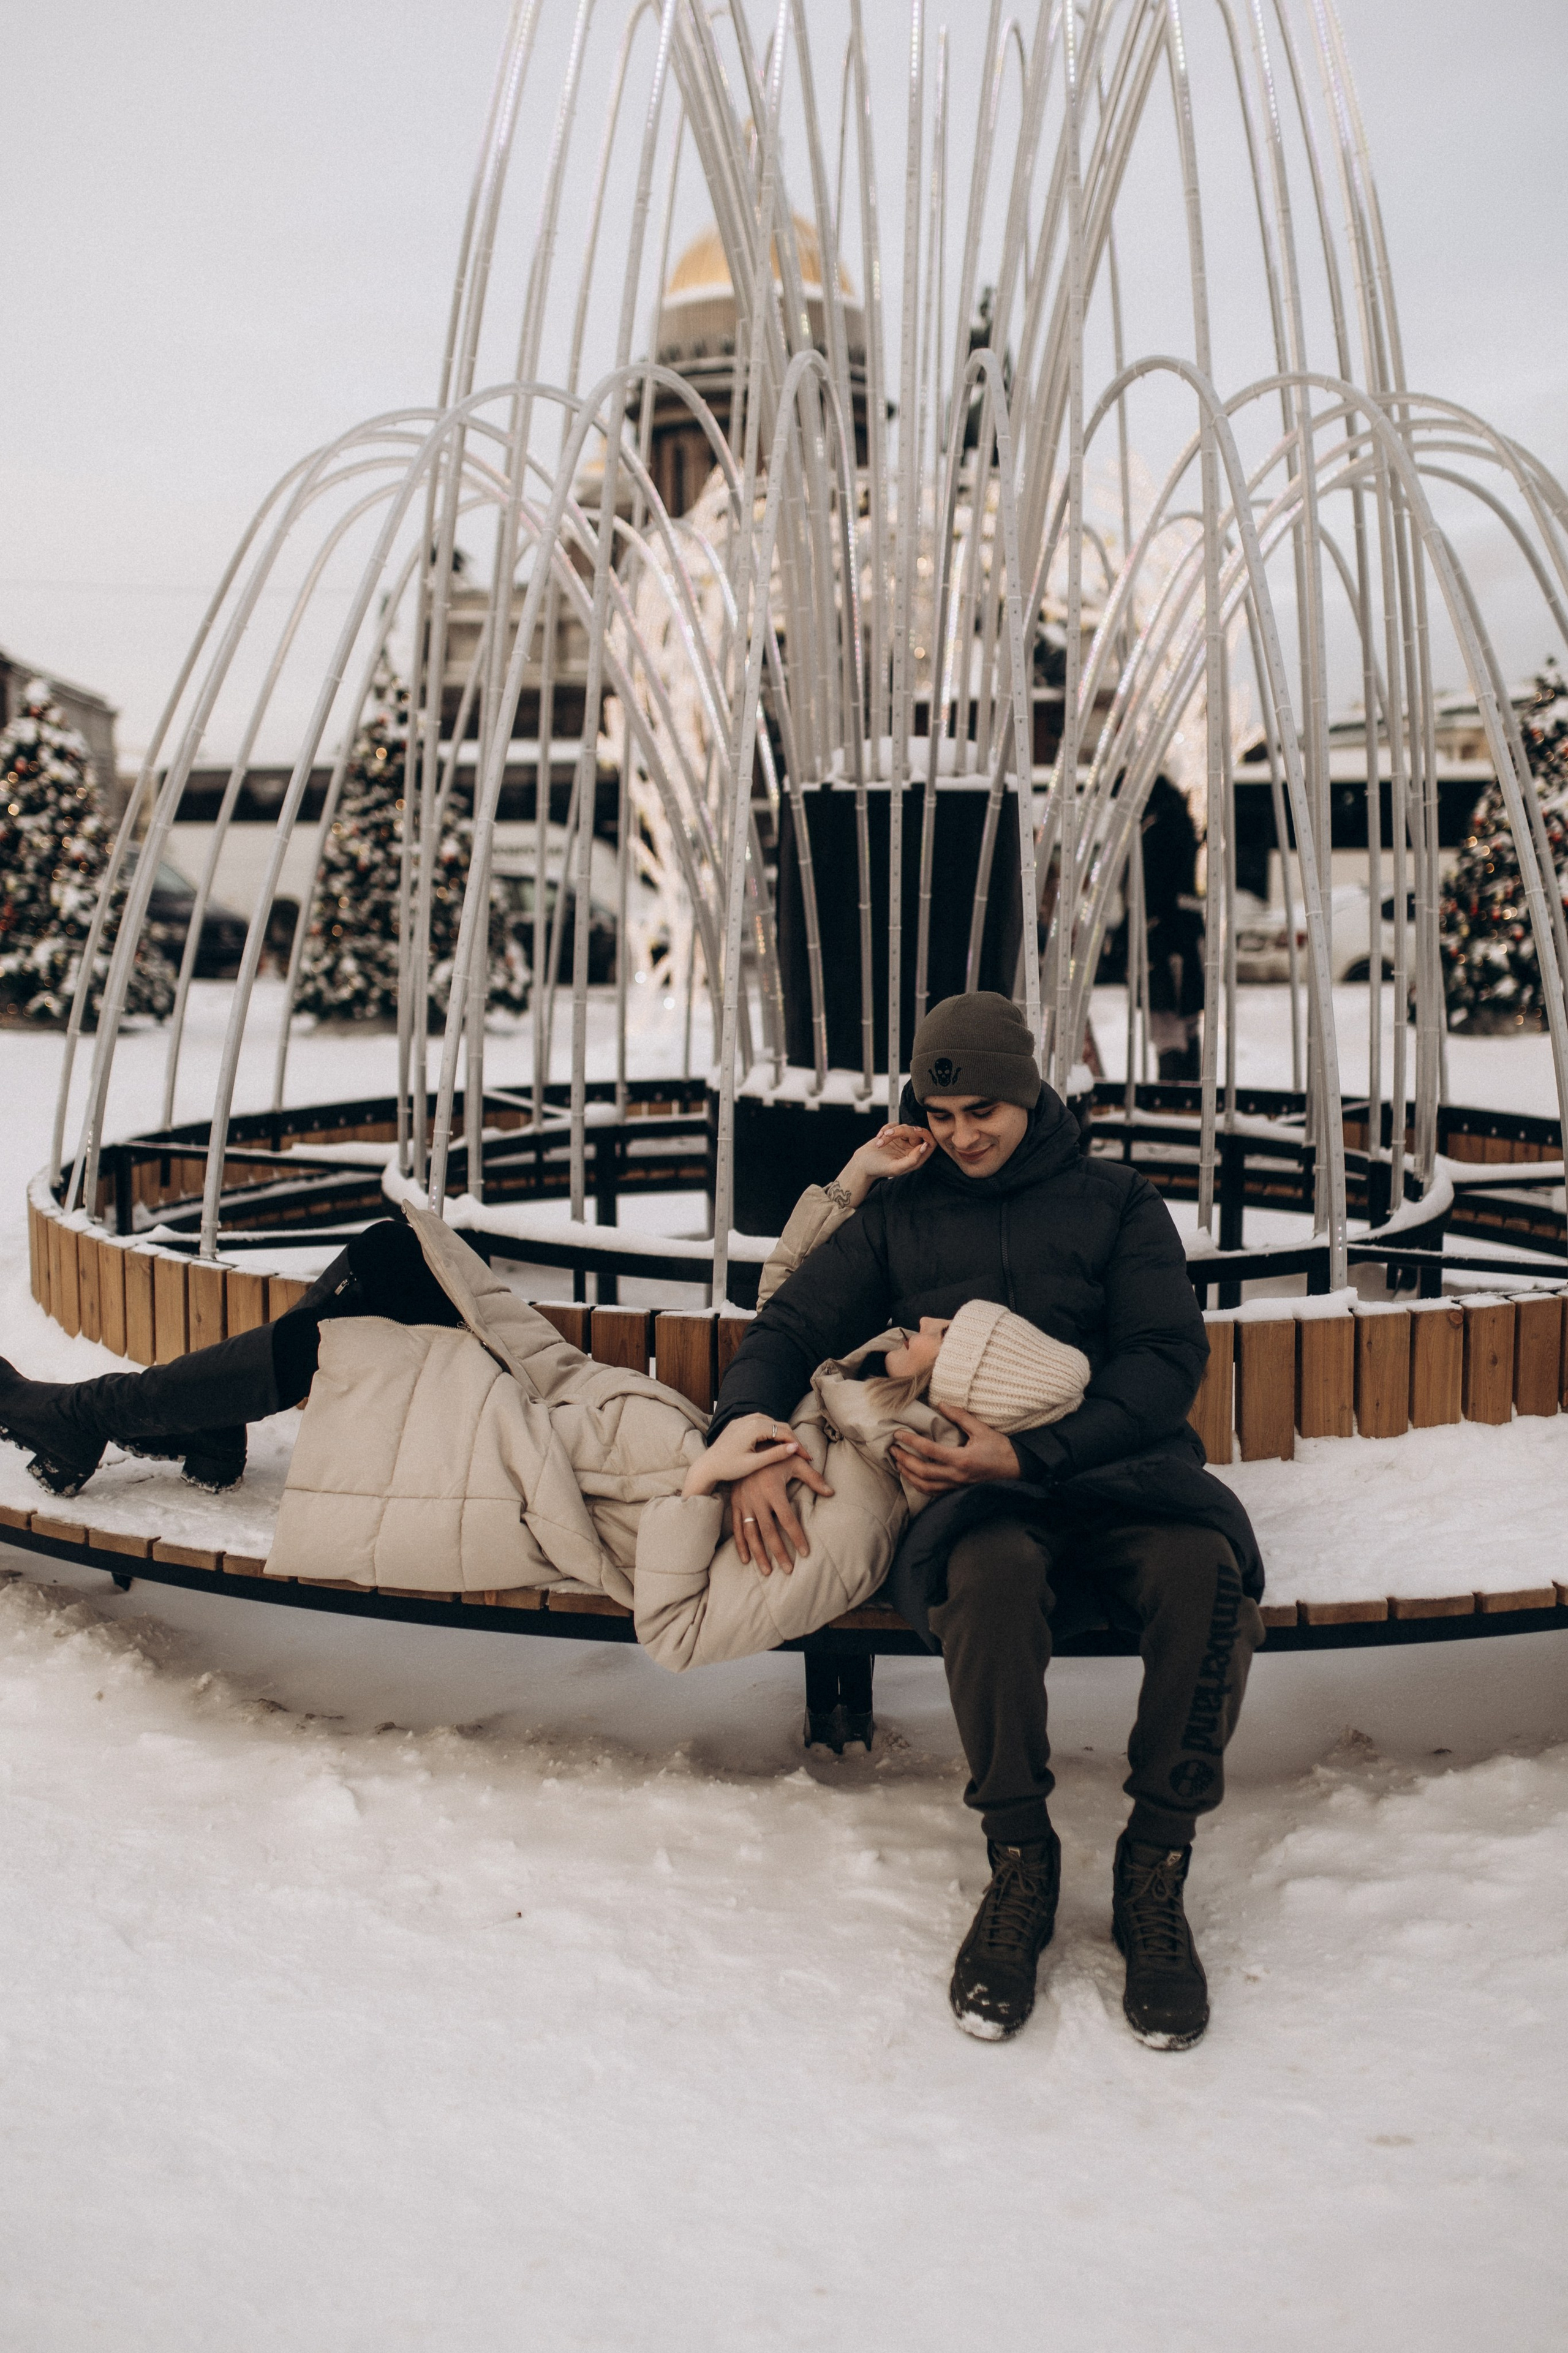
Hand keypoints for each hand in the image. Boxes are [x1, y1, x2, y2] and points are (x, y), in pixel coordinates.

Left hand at [683, 1413, 799, 1497]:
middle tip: (803, 1454)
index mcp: (754, 1427)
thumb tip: (794, 1447)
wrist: (707, 1466)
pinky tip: (776, 1441)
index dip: (798, 1445)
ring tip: (792, 1449)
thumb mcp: (754, 1464)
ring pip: (771, 1422)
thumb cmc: (729, 1468)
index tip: (807, 1457)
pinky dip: (771, 1431)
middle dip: (793, 1439)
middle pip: (779, 1425)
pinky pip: (760, 1422)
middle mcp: (748, 1418)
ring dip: (782, 1434)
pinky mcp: (738, 1423)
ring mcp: (742, 1419)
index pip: (784, 1432)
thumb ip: (775, 1454)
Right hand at [729, 1454, 833, 1575]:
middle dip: (778, 1552)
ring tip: (768, 1571)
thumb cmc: (776, 1455)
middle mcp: (757, 1499)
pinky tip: (746, 1560)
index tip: (805, 1552)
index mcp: (773, 1490)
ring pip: (751, 1534)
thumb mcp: (795, 1462)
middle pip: (768, 1532)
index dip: (797, 1537)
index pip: (787, 1520)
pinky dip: (740, 1545)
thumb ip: (814, 1478)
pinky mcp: (735, 1503)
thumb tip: (831, 1493)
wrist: (748, 1446)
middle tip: (788, 1569)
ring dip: (759, 1554)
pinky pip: (736, 1527)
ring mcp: (744, 1503)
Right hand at [848, 1124, 933, 1187]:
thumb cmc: (878, 1168)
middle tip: (890, 1134)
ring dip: (890, 1132)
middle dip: (904, 1131)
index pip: (930, 1143)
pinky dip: (886, 1128)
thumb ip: (913, 1159)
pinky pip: (895, 1125)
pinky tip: (878, 1138)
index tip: (915, 1132)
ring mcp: (902, 1141)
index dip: (926, 1135)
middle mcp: (911, 1149)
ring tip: (879, 1142)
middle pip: (917, 1132)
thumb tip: (925, 1146)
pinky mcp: (893, 1134)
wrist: (861, 1164)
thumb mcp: (896, 1167)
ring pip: (905, 1127)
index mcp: (916, 1159)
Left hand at [890, 1406, 1019, 1494]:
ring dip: (908, 1475)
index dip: (911, 1442)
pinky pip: (934, 1492)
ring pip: (925, 1486)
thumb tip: (941, 1404)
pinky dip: (920, 1485)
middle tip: (892, 1449)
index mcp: (962, 1459)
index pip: (929, 1450)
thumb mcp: (982, 1429)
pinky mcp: (958, 1491)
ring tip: (898, 1463)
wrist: (1018, 1471)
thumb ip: (960, 1416)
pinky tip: (913, 1477)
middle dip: (904, 1460)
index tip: (898, 1434)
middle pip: (922, 1472)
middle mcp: (956, 1476)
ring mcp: (957, 1486)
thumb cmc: (1001, 1449)